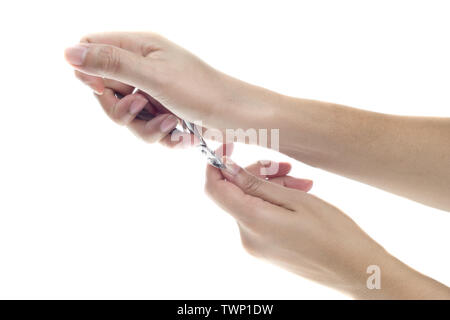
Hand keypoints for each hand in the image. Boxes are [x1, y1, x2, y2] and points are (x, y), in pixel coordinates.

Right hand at [64, 32, 259, 145]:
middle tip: (143, 108)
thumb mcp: (153, 76)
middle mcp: (144, 67)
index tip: (109, 90)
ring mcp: (154, 92)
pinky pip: (147, 129)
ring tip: (172, 124)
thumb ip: (112, 64)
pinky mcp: (165, 112)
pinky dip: (163, 136)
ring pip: (127, 117)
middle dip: (123, 110)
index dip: (92, 74)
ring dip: (147, 128)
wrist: (239, 118)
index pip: (94, 51)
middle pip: (107, 91)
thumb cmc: (202, 91)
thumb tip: (69, 52)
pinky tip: (182, 133)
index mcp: (140, 47)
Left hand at [205, 148, 449, 298]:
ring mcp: (255, 246)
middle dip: (258, 173)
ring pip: (251, 203)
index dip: (215, 164)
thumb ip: (256, 185)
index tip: (229, 146)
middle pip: (236, 193)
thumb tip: (227, 169)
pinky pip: (260, 216)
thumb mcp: (296, 200)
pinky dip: (275, 202)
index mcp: (252, 222)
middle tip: (287, 166)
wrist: (356, 270)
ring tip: (303, 184)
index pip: (214, 188)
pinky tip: (300, 196)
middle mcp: (246, 237)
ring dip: (273, 187)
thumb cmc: (333, 234)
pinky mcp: (265, 249)